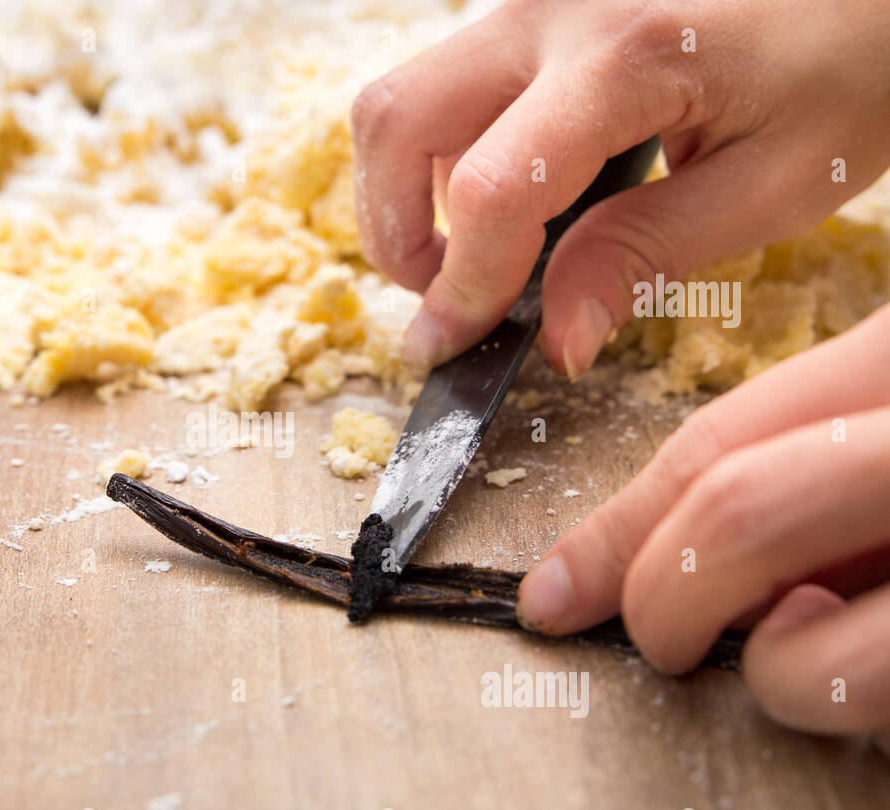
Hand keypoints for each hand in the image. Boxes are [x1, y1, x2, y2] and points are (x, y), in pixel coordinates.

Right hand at [351, 0, 889, 375]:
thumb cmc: (854, 62)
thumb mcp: (775, 182)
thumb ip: (648, 256)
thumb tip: (558, 342)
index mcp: (626, 54)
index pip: (490, 187)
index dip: (461, 285)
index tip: (450, 349)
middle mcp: (554, 10)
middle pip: (396, 120)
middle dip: (392, 232)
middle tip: (442, 300)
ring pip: (407, 99)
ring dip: (408, 192)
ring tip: (476, 254)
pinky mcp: (537, 7)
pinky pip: (449, 84)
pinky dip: (445, 155)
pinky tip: (513, 194)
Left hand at [516, 304, 889, 751]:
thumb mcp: (884, 429)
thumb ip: (803, 466)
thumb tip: (667, 553)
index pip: (714, 441)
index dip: (612, 531)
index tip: (550, 594)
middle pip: (738, 512)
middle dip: (661, 599)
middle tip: (659, 638)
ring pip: (808, 645)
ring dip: (774, 672)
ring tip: (813, 646)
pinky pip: (874, 694)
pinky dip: (846, 699)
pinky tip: (873, 663)